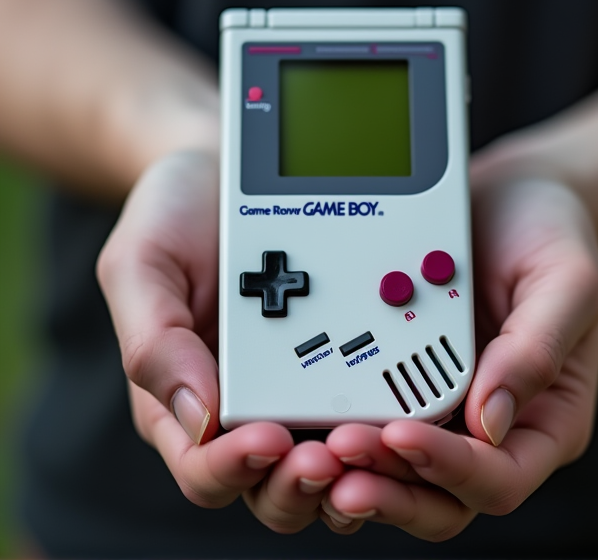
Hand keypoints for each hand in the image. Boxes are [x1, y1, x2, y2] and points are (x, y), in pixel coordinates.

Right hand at [97, 150, 343, 531]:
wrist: (227, 174)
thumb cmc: (176, 219)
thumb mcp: (142, 264)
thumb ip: (154, 339)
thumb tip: (197, 417)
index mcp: (184, 393)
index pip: (203, 466)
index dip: (232, 469)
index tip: (265, 440)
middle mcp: (241, 400)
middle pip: (272, 481)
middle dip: (300, 482)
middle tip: (328, 454)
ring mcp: (293, 382)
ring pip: (324, 456)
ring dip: (348, 462)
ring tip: (371, 433)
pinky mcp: (336, 355)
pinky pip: (358, 397)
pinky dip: (377, 410)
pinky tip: (396, 392)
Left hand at [324, 175, 597, 539]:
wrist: (506, 199)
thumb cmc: (548, 237)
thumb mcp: (565, 282)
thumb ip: (536, 351)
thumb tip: (490, 422)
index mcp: (544, 417)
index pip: (497, 478)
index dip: (448, 469)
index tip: (401, 434)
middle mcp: (490, 422)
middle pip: (439, 495)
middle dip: (388, 485)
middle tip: (341, 453)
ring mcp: (445, 405)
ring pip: (400, 473)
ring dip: (359, 468)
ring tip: (318, 446)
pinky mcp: (406, 380)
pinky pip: (375, 421)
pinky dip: (347, 429)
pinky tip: (317, 413)